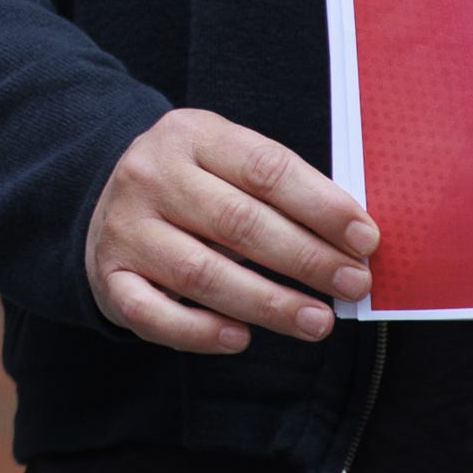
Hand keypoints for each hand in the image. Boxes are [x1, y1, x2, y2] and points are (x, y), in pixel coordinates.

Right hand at [83, 107, 377, 354]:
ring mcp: (125, 227)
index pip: (264, 168)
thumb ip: (281, 192)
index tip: (366, 240)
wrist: (106, 202)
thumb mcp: (228, 162)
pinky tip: (240, 337)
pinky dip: (199, 332)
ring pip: (200, 274)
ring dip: (268, 303)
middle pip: (237, 222)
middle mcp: (151, 175)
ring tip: (318, 322)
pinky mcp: (109, 277)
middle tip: (353, 284)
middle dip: (305, 258)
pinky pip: (153, 314)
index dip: (321, 206)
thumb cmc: (195, 187)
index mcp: (190, 135)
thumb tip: (354, 239)